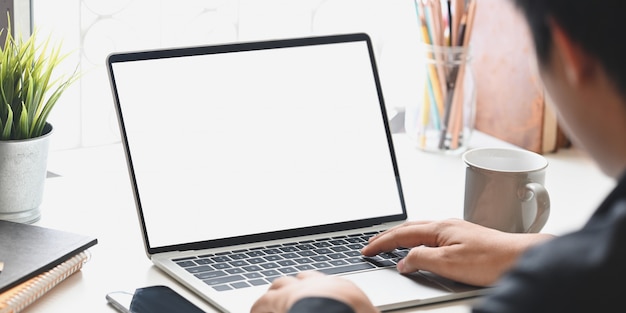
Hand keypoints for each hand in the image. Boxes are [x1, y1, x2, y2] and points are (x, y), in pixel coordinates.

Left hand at [251, 271, 378, 312]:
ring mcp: (297, 289)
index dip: (316, 290)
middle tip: (289, 300)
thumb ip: (362, 310)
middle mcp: (319, 283)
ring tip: (271, 306)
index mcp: (343, 288)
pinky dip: (258, 309)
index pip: (326, 283)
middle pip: (301, 279)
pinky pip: (261, 303)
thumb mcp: (366, 312)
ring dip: (276, 295)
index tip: (314, 298)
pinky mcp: (276, 300)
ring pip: (280, 284)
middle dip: (294, 287)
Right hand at [361, 218, 553, 285]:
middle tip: (371, 245)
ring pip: (419, 231)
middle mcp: (445, 224)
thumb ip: (421, 259)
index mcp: (438, 228)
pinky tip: (419, 248)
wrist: (520, 257)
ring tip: (389, 245)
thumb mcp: (448, 263)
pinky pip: (431, 236)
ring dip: (401, 237)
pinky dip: (416, 241)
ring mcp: (455, 230)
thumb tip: (404, 261)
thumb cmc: (490, 259)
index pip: (401, 234)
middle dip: (387, 236)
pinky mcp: (463, 237)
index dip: (381, 243)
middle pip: (408, 228)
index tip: (366, 250)